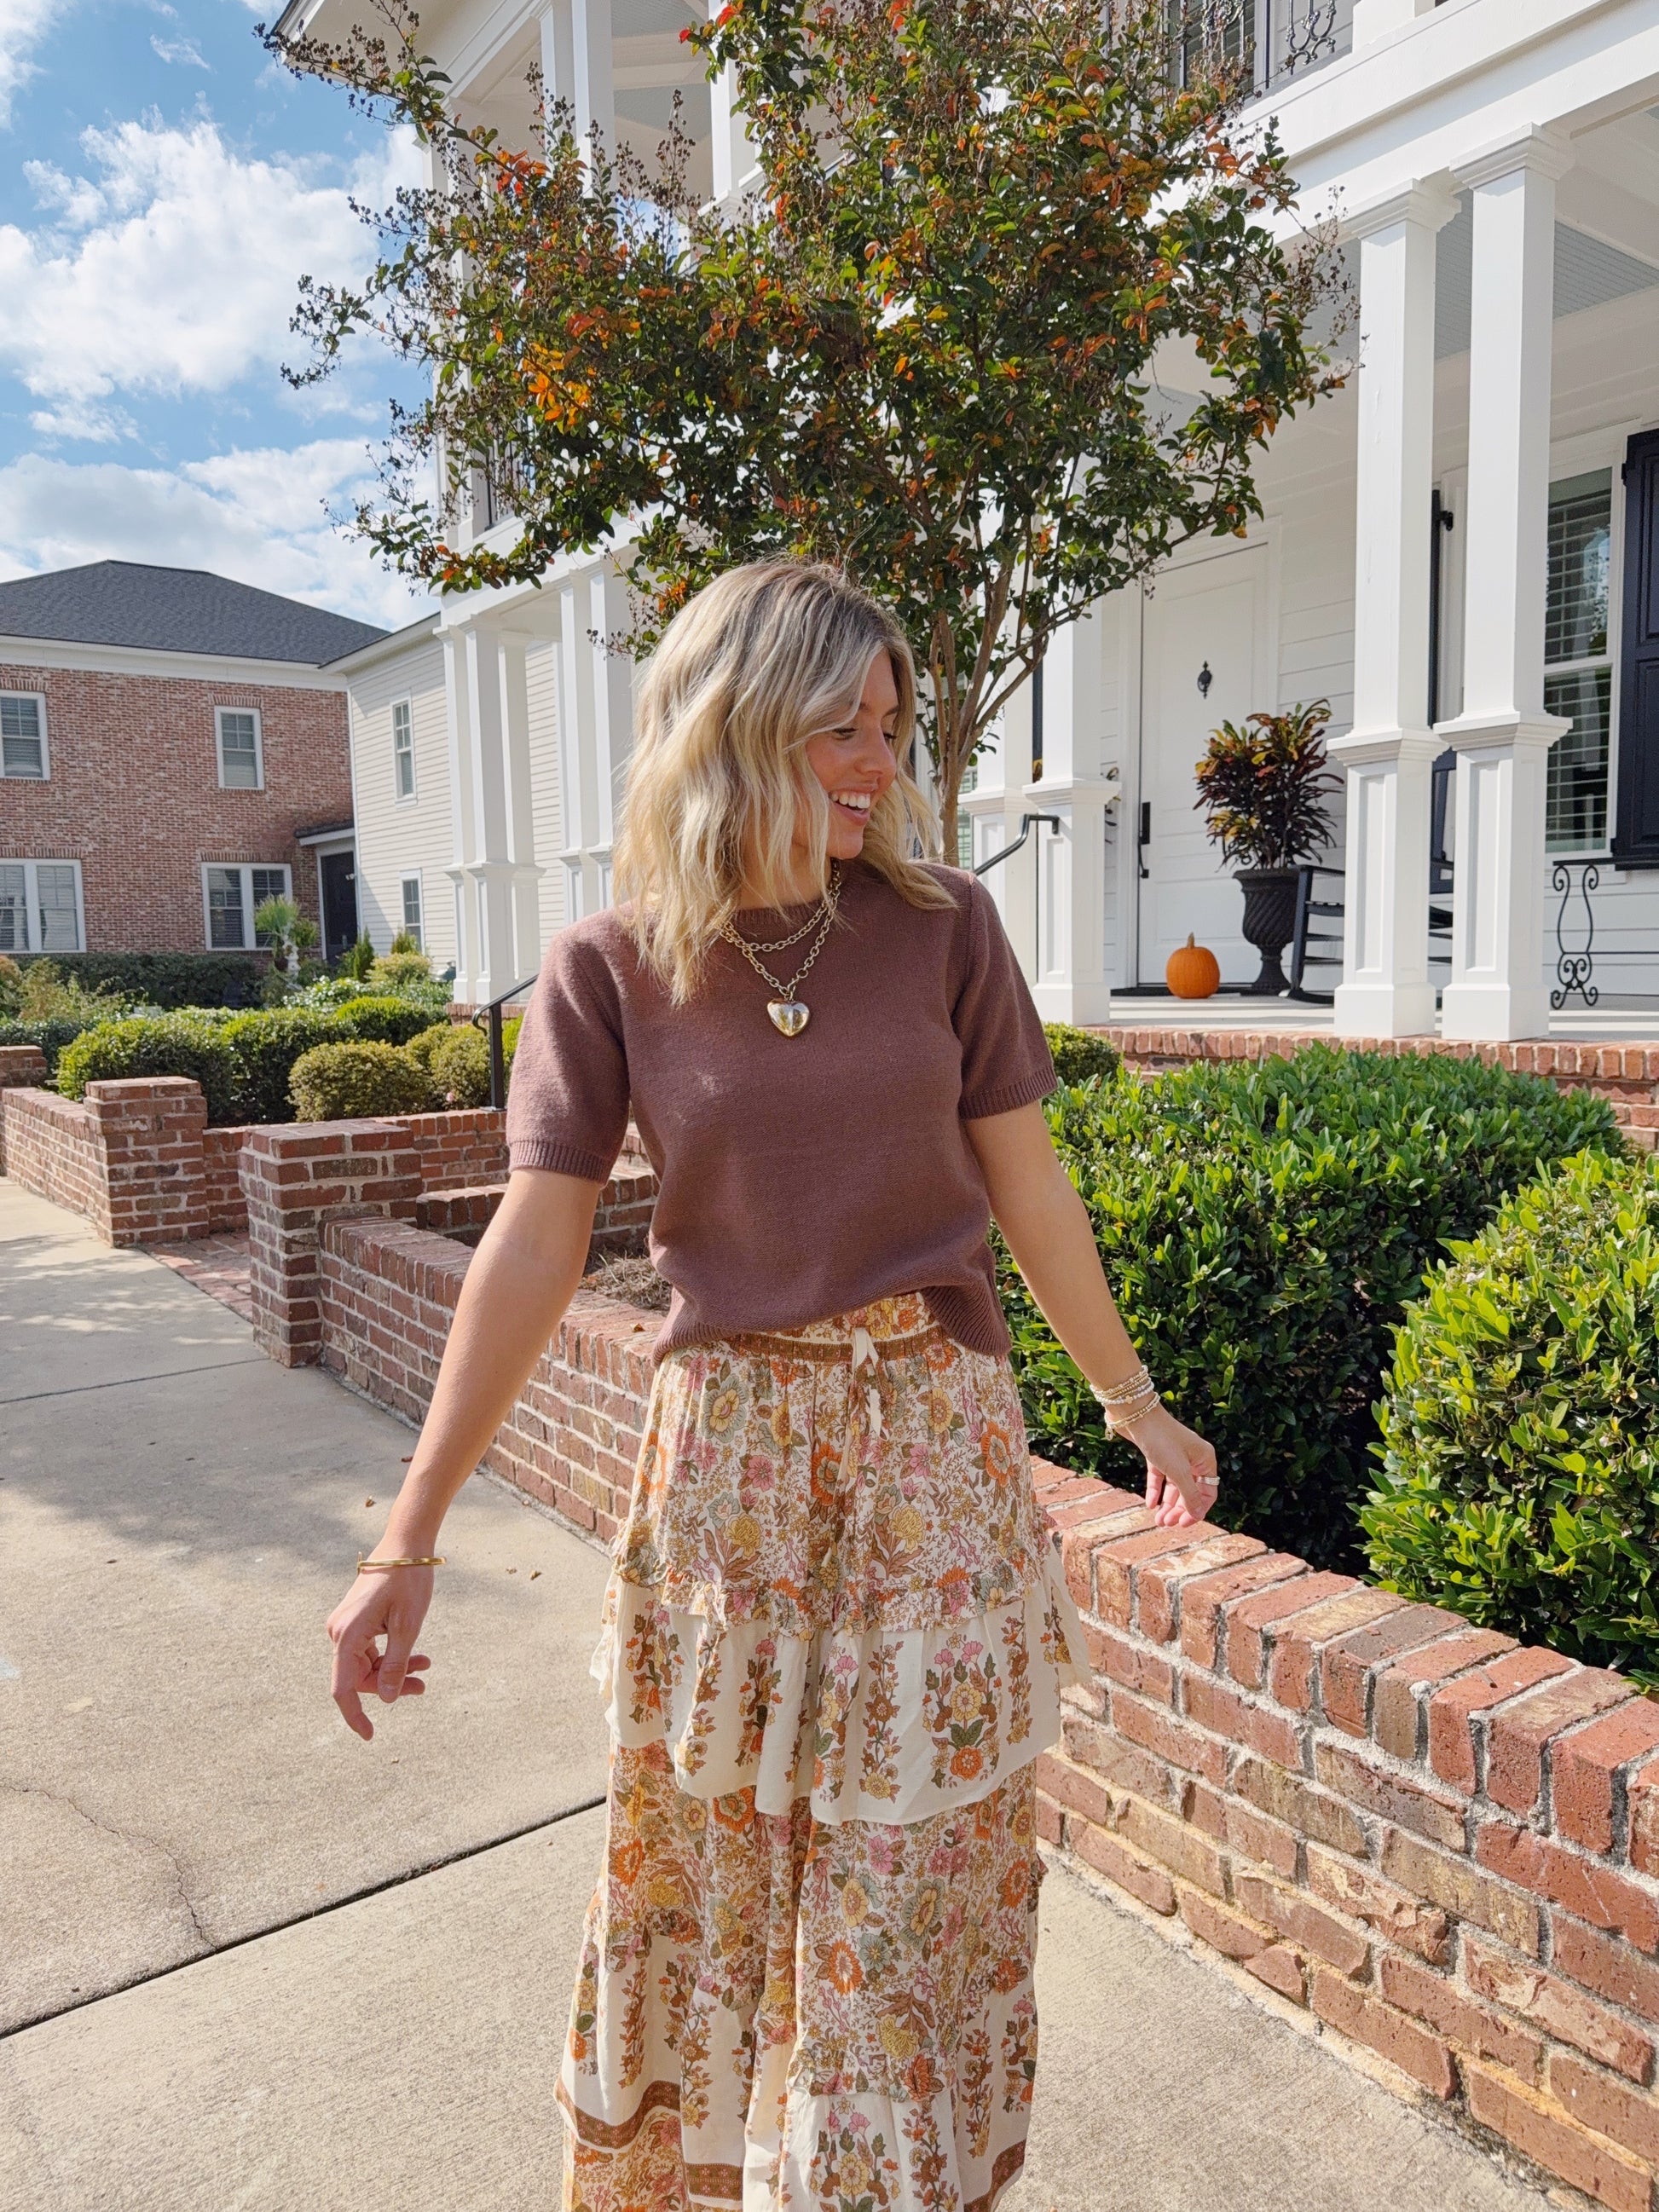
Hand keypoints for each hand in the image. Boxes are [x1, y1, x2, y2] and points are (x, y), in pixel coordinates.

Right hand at [327, 1566, 434, 1740]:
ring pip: (367, 1664)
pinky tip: (416, 1655)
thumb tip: (389, 1699)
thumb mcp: (408, 1626)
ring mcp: (346, 1626)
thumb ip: (396, 1664)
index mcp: (347, 1634)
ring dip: (394, 1669)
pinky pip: (369, 1650)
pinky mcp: (356, 1621)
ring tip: (425, 1667)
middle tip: (422, 1685)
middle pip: (359, 1677)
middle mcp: (339, 1631)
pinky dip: (391, 1655)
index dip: (355, 1715)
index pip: (343, 1688)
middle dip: (389, 1685)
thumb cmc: (408, 1581)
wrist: (405, 1545)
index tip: (370, 1736)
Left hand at [1132, 1404, 1220, 1528]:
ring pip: (1174, 1486)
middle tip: (1166, 1523)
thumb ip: (1189, 1495)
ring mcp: (1175, 1456)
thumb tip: (1198, 1514)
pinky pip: (1160, 1477)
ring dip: (1167, 1504)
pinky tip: (1150, 1504)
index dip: (1197, 1510)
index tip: (1184, 1524)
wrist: (1135, 1414)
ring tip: (1158, 1520)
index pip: (1207, 1492)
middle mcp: (1193, 1458)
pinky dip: (1155, 1490)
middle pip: (1189, 1491)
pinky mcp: (1158, 1454)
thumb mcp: (1178, 1471)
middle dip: (1178, 1509)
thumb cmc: (1161, 1439)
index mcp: (1205, 1459)